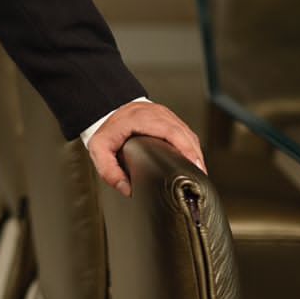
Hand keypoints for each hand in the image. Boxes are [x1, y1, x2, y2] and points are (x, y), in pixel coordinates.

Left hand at [85, 101, 205, 197]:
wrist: (107, 109)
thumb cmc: (107, 130)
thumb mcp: (99, 149)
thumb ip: (109, 170)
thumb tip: (126, 189)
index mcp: (141, 118)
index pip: (171, 131)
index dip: (185, 149)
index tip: (194, 166)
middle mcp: (157, 114)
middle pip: (185, 134)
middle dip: (195, 156)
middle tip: (200, 177)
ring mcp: (165, 115)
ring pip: (188, 133)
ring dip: (195, 153)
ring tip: (198, 174)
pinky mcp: (170, 119)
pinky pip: (185, 133)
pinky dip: (191, 148)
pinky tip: (192, 162)